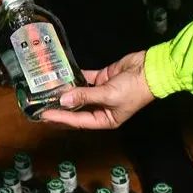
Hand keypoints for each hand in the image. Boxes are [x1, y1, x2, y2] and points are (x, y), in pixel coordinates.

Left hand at [40, 51, 154, 128]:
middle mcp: (102, 108)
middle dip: (61, 108)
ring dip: (67, 92)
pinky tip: (63, 75)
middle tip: (42, 105)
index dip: (61, 118)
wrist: (150, 70)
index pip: (78, 121)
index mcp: (105, 119)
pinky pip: (86, 80)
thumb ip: (85, 96)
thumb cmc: (133, 90)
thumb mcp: (108, 95)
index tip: (45, 115)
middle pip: (77, 109)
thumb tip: (64, 99)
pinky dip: (76, 78)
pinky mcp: (103, 79)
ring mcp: (101, 93)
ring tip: (50, 90)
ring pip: (80, 94)